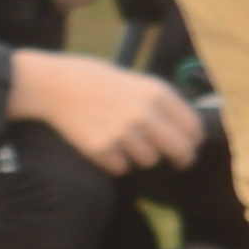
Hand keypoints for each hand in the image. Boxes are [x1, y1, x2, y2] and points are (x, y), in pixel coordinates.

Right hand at [11, 48, 205, 175]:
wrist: (53, 85)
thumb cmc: (96, 80)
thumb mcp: (135, 80)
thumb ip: (161, 102)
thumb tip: (188, 128)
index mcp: (156, 93)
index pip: (193, 127)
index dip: (194, 139)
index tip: (192, 145)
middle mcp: (144, 114)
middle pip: (180, 150)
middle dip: (181, 158)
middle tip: (179, 161)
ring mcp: (123, 133)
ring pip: (149, 161)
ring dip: (141, 156)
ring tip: (124, 139)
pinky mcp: (102, 149)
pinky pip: (121, 168)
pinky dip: (115, 162)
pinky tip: (105, 145)